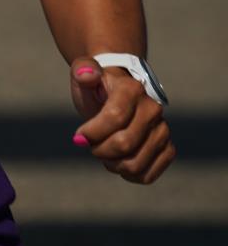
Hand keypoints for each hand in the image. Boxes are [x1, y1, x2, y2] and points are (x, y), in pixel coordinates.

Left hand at [70, 58, 174, 183]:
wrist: (115, 94)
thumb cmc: (95, 87)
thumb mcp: (83, 72)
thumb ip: (82, 69)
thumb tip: (87, 74)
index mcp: (132, 88)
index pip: (115, 117)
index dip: (92, 132)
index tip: (79, 136)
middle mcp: (153, 109)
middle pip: (124, 144)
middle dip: (99, 150)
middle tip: (91, 144)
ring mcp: (162, 130)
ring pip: (135, 164)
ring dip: (112, 164)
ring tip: (104, 151)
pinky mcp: (167, 149)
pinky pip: (147, 175)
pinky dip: (128, 174)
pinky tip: (118, 161)